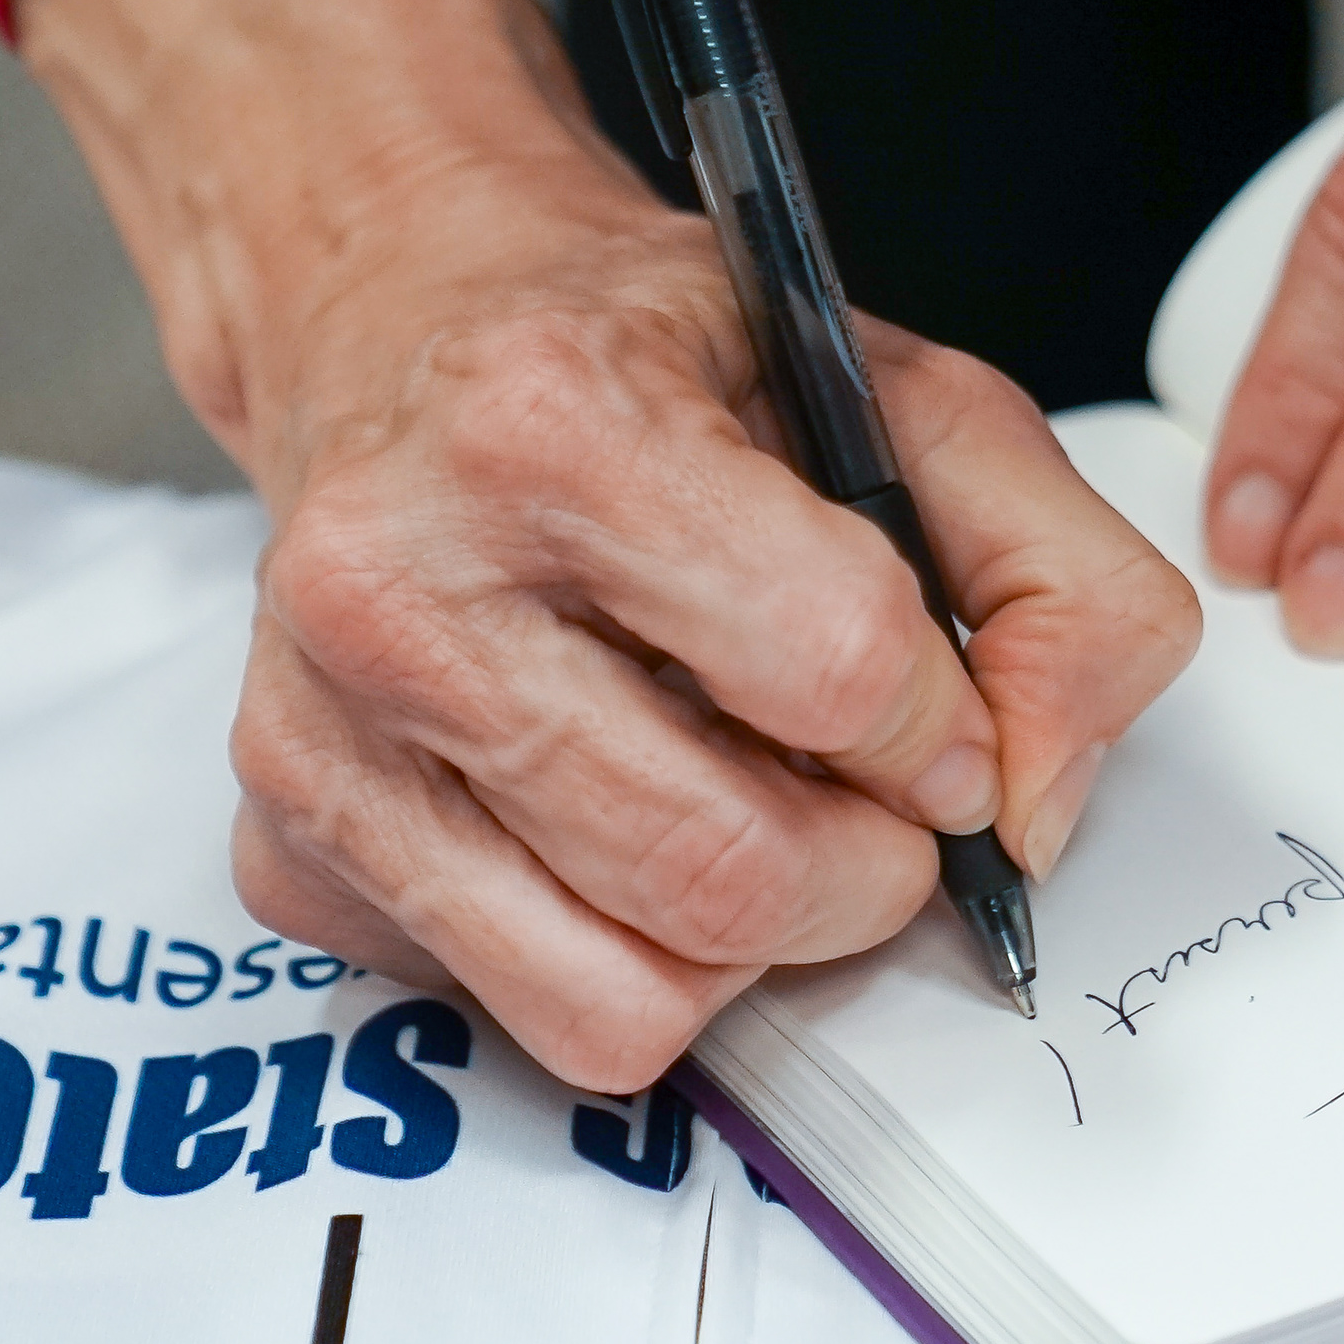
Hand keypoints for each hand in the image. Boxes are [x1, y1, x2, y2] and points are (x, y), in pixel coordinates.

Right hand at [18, 0, 1196, 1088]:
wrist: (404, 326)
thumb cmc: (648, 366)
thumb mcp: (905, 396)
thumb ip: (1059, 578)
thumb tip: (1039, 800)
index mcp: (555, 423)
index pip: (839, 668)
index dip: (944, 728)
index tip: (940, 721)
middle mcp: (397, 580)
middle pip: (729, 872)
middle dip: (864, 874)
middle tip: (873, 808)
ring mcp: (318, 730)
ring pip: (623, 998)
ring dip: (747, 946)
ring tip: (752, 815)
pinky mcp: (285, 848)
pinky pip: (521, 1017)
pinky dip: (617, 957)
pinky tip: (618, 822)